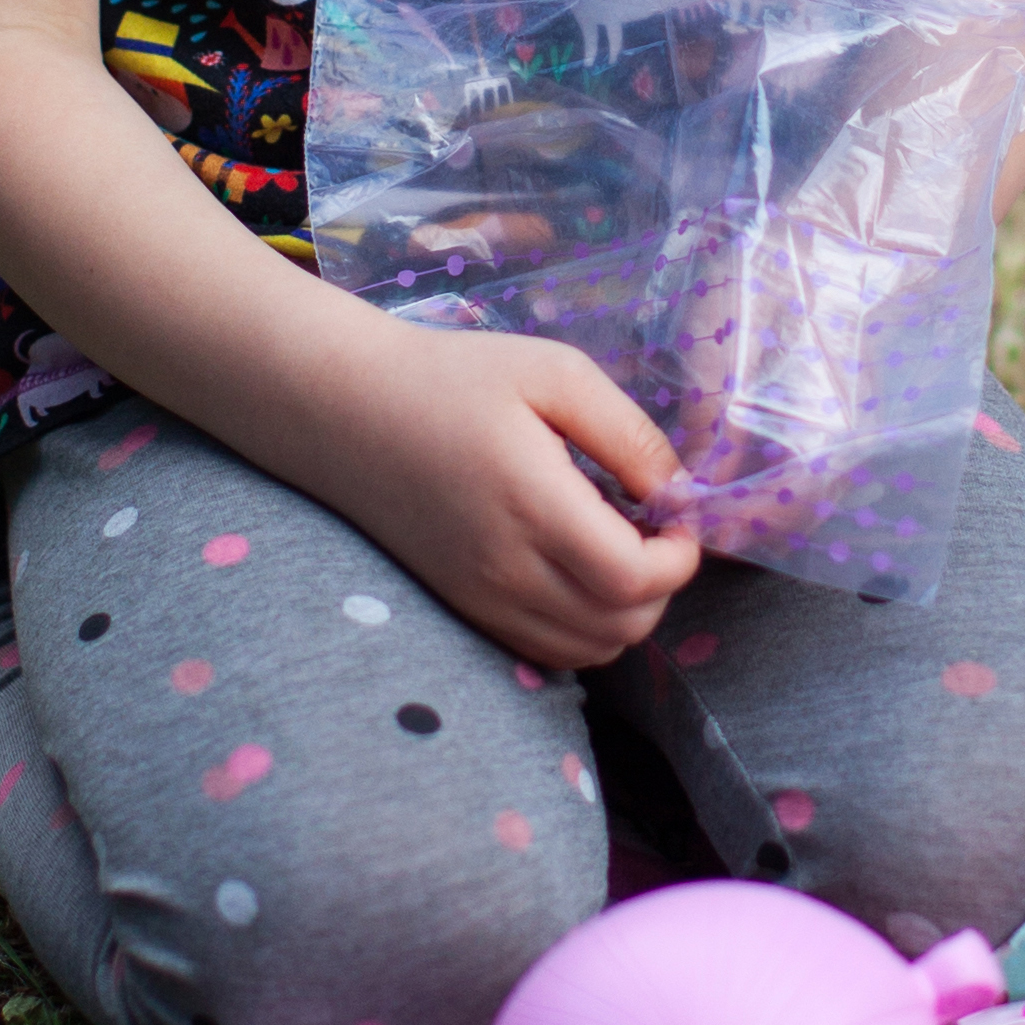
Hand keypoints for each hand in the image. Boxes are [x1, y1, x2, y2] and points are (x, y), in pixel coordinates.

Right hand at [324, 320, 699, 673]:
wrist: (346, 412)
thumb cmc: (452, 380)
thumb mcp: (554, 374)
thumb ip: (628, 433)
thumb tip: (677, 491)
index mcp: (532, 506)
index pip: (633, 580)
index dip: (678, 559)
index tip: (676, 516)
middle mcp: (506, 569)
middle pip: (621, 626)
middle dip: (660, 586)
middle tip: (652, 528)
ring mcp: (482, 599)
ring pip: (589, 649)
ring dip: (626, 611)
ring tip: (615, 548)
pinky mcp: (466, 609)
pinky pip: (549, 650)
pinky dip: (584, 626)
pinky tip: (576, 570)